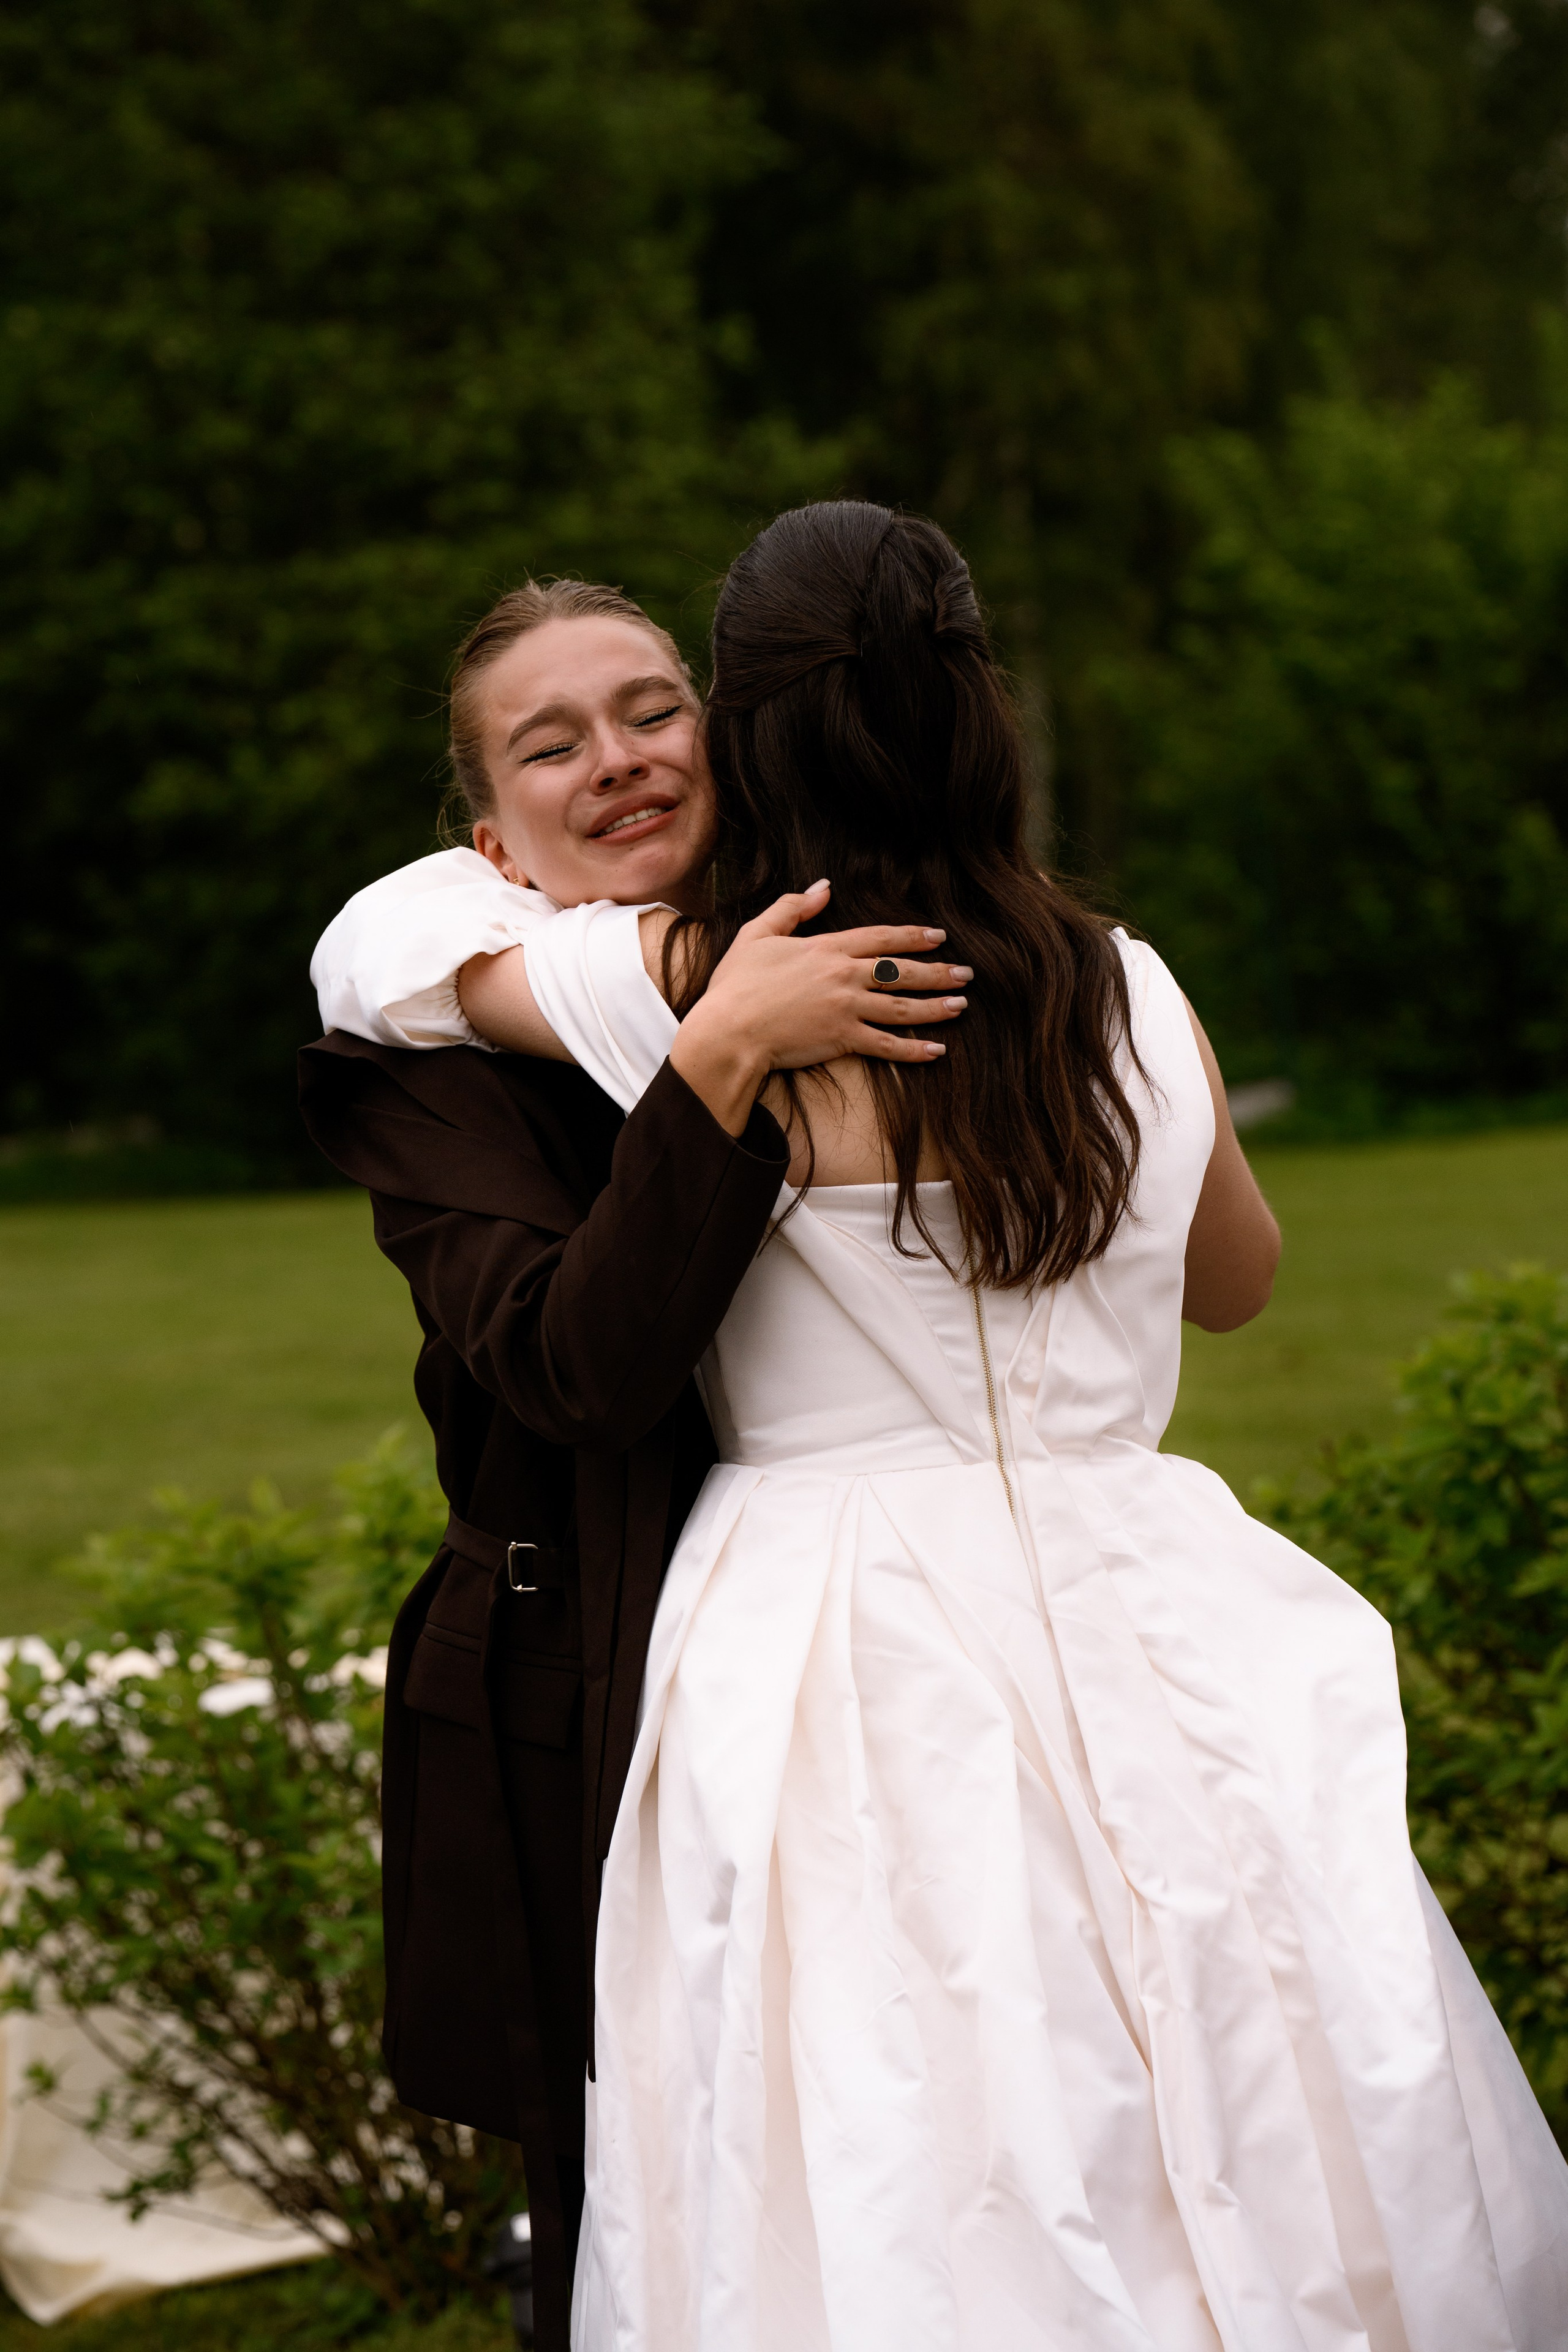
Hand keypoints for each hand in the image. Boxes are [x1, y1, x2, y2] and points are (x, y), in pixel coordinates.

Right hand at [668, 880, 971, 1134]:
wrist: (729, 1030)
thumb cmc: (736, 984)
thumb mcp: (758, 934)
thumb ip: (792, 908)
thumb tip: (823, 887)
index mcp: (826, 948)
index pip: (880, 938)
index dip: (912, 936)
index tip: (938, 936)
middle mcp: (843, 975)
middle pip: (900, 971)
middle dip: (937, 971)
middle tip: (966, 973)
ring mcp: (846, 1008)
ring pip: (902, 1006)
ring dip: (936, 1007)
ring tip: (962, 1005)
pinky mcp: (842, 1039)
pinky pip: (886, 1045)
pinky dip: (913, 1050)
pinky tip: (937, 1051)